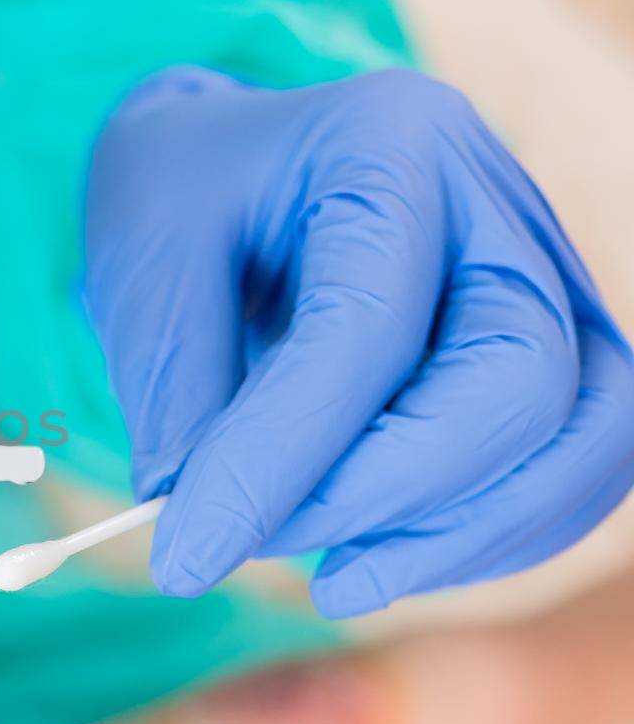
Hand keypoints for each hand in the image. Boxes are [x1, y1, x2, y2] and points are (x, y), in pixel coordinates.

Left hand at [84, 66, 633, 616]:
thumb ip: (171, 387)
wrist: (234, 167)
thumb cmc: (186, 195)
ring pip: (583, 432)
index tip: (188, 553)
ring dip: (461, 536)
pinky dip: (490, 534)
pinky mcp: (558, 345)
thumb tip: (203, 529)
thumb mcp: (141, 256)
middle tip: (263, 546)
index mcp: (385, 143)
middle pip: (517, 377)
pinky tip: (384, 558)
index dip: (280, 455)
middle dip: (388, 496)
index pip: (365, 323)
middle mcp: (493, 201)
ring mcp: (546, 273)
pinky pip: (577, 463)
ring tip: (332, 580)